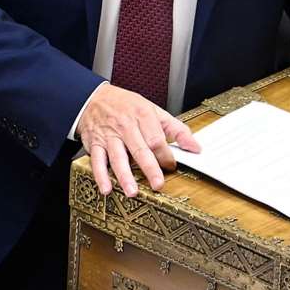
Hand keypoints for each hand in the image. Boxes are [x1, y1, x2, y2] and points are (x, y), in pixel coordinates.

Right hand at [78, 83, 199, 196]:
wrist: (94, 98)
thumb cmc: (127, 106)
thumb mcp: (154, 110)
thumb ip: (176, 129)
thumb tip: (195, 148)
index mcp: (143, 116)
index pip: (157, 139)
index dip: (165, 155)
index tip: (171, 166)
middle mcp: (125, 126)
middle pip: (140, 149)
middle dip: (149, 168)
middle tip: (157, 184)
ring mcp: (109, 136)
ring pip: (118, 157)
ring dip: (124, 176)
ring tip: (132, 191)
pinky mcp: (95, 144)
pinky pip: (97, 161)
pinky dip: (101, 175)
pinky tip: (106, 188)